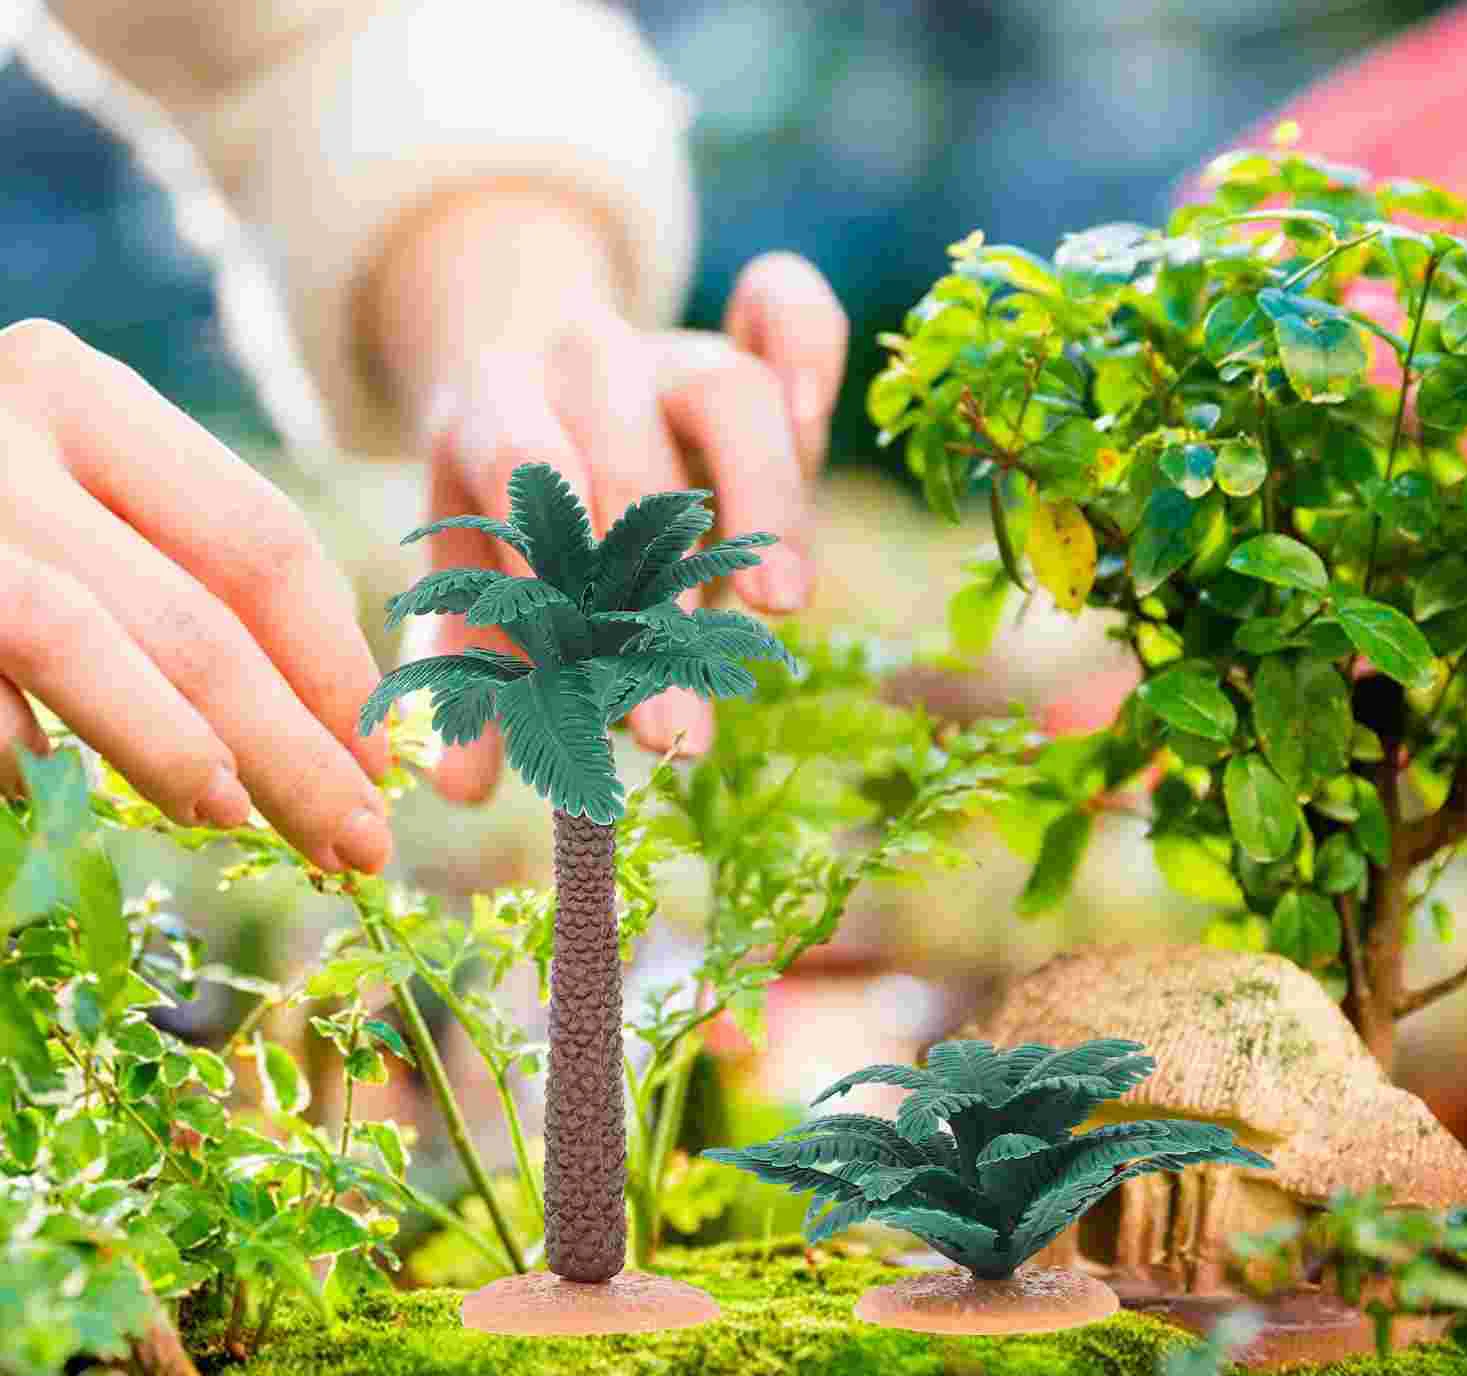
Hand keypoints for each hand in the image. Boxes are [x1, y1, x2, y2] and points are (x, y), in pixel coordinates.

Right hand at [0, 318, 393, 875]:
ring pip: (79, 643)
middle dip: (294, 749)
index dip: (335, 670)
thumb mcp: (77, 497)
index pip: (262, 546)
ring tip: (236, 822)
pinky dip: (10, 752)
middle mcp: (2, 423)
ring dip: (173, 752)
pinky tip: (51, 796)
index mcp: (87, 397)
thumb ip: (181, 578)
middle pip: (198, 615)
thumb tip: (335, 734)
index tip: (382, 768)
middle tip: (356, 847)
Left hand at [359, 183, 848, 805]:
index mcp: (493, 410)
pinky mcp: (740, 336)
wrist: (524, 358)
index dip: (559, 595)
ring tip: (781, 609)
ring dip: (762, 499)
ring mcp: (667, 346)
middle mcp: (580, 364)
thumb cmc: (510, 509)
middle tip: (678, 734)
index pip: (526, 487)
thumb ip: (471, 664)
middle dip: (656, 600)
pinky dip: (809, 340)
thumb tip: (458, 789)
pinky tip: (818, 415)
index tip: (588, 698)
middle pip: (626, 456)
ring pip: (722, 389)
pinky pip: (791, 304)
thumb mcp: (474, 574)